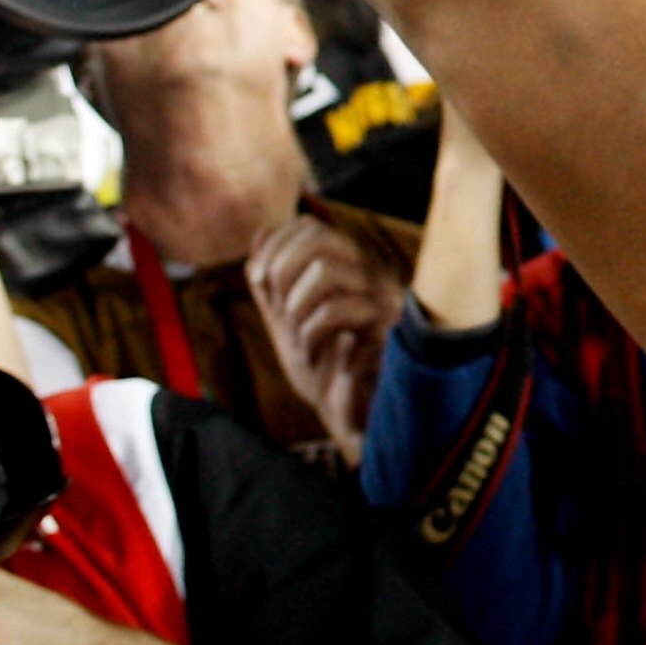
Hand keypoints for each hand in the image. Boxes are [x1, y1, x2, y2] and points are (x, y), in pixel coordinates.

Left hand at [247, 212, 403, 460]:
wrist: (352, 418)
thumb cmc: (323, 366)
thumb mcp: (288, 318)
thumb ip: (274, 278)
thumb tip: (260, 231)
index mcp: (350, 267)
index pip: (311, 226)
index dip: (276, 246)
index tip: (259, 281)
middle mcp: (371, 274)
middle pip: (320, 237)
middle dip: (283, 269)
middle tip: (278, 307)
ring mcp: (382, 299)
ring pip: (325, 269)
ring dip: (296, 306)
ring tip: (300, 336)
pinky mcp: (386, 330)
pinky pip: (335, 311)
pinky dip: (310, 333)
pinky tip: (315, 355)